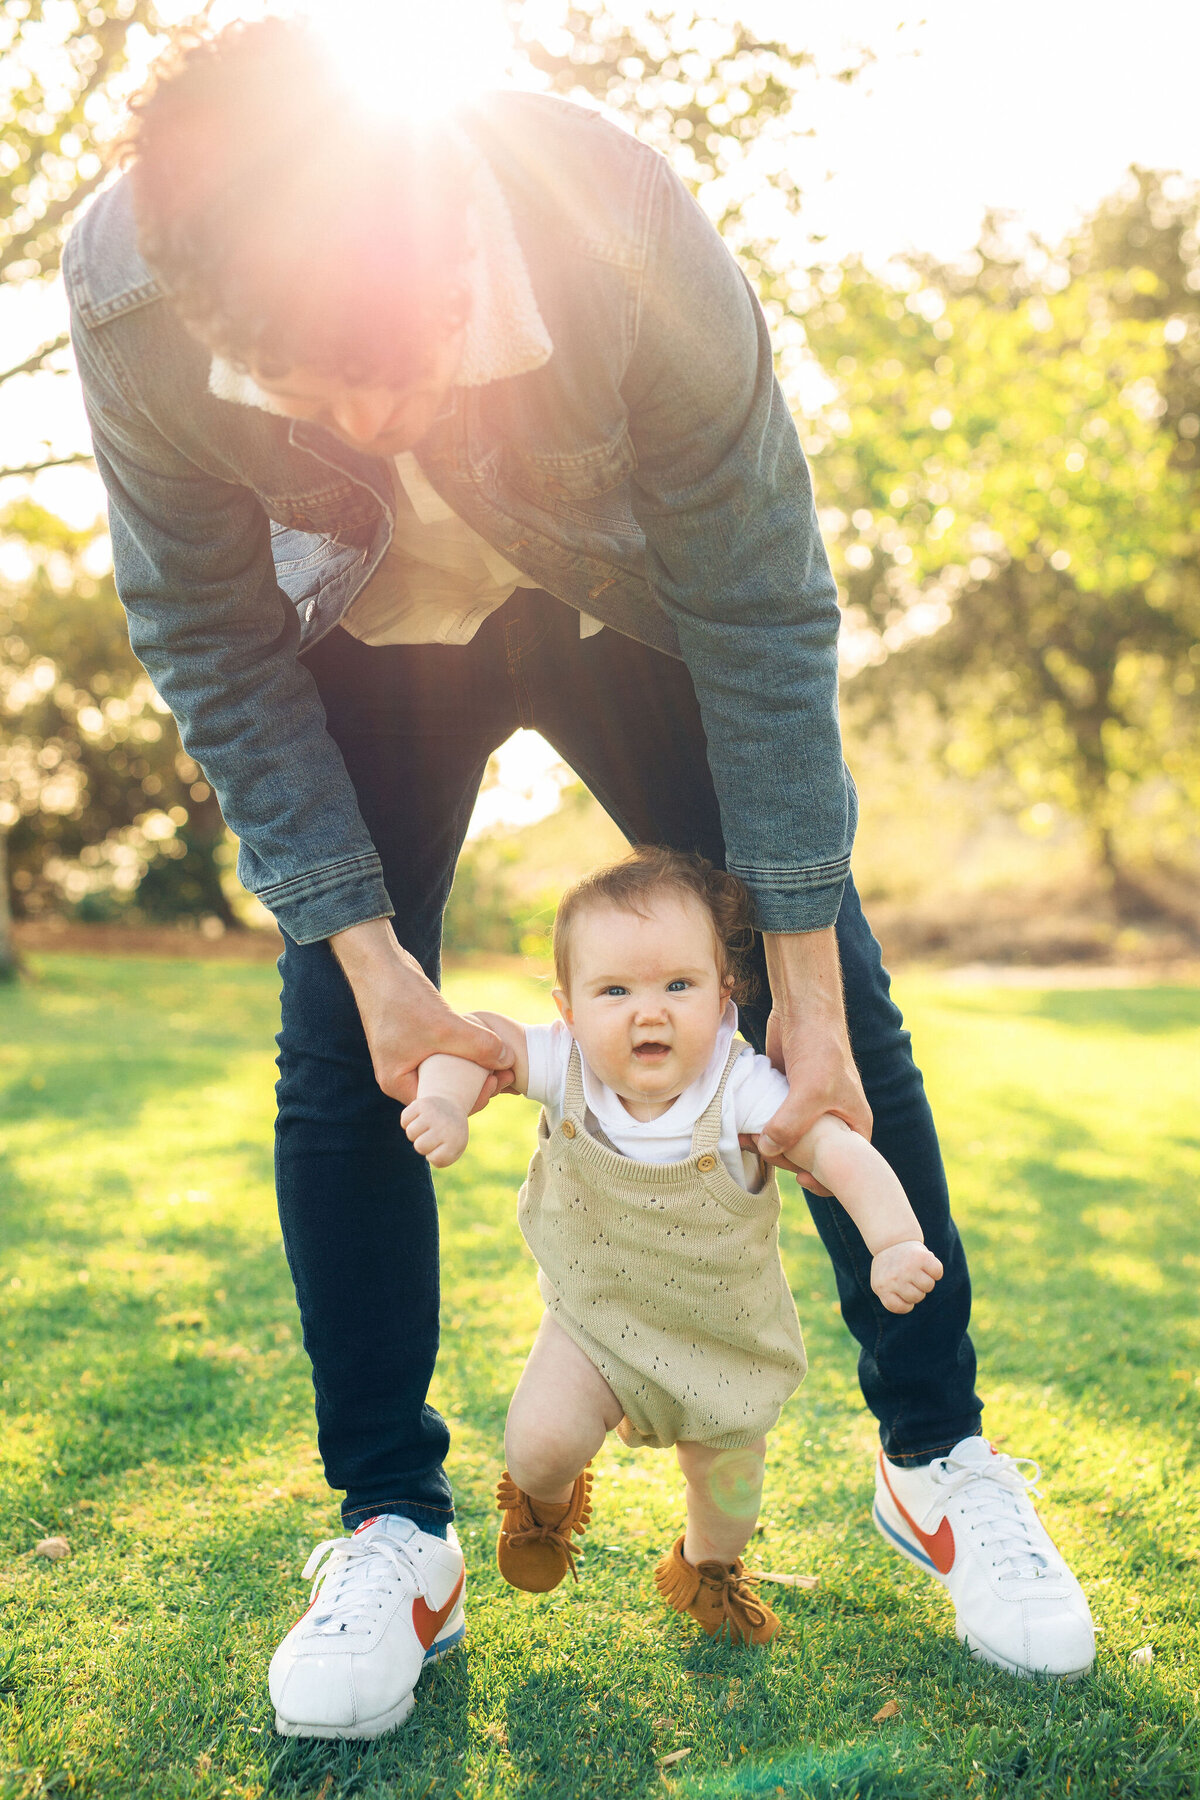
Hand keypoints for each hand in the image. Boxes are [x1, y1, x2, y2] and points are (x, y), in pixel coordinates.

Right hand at [329, 919, 513, 1105]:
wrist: (380, 964)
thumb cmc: (402, 999)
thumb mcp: (445, 1027)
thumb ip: (478, 1046)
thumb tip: (508, 1060)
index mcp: (397, 1083)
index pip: (439, 1105)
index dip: (470, 1100)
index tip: (496, 1083)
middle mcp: (400, 1074)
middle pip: (444, 1090)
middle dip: (474, 1085)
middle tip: (503, 1075)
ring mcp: (407, 1055)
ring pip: (447, 1071)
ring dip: (471, 1068)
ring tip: (499, 1062)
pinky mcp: (415, 1038)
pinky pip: (443, 1054)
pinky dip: (462, 1052)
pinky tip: (483, 1045)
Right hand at [401, 1095, 470, 1167]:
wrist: (450, 1106)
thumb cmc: (450, 1135)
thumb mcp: (453, 1150)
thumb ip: (441, 1160)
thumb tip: (429, 1155)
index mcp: (455, 1139)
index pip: (435, 1158)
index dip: (434, 1155)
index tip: (441, 1146)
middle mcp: (444, 1125)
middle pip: (420, 1146)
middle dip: (422, 1145)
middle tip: (431, 1136)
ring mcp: (432, 1113)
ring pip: (411, 1132)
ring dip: (415, 1133)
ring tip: (425, 1127)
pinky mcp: (421, 1103)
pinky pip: (405, 1119)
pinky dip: (408, 1121)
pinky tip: (419, 1118)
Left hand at [757, 928, 871, 1192]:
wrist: (804, 1008)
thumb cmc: (821, 1048)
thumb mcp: (809, 1093)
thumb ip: (790, 1126)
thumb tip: (767, 1149)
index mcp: (854, 1124)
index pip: (844, 1166)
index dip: (824, 1179)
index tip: (800, 1177)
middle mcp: (835, 1119)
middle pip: (810, 1156)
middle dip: (785, 1158)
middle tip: (764, 1148)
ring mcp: (810, 1108)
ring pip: (788, 1140)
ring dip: (766, 1143)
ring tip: (746, 1139)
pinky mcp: (788, 1096)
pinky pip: (774, 1121)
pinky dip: (758, 1126)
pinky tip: (741, 1127)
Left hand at [870, 1240, 943, 1313]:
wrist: (892, 1241)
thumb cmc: (890, 1267)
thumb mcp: (882, 1282)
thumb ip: (891, 1296)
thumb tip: (908, 1304)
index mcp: (881, 1287)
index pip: (901, 1307)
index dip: (906, 1302)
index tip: (901, 1291)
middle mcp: (893, 1278)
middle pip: (917, 1297)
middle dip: (917, 1289)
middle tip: (908, 1276)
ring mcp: (908, 1267)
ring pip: (929, 1286)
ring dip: (926, 1279)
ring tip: (916, 1269)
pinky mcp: (921, 1257)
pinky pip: (937, 1273)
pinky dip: (935, 1270)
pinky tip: (925, 1264)